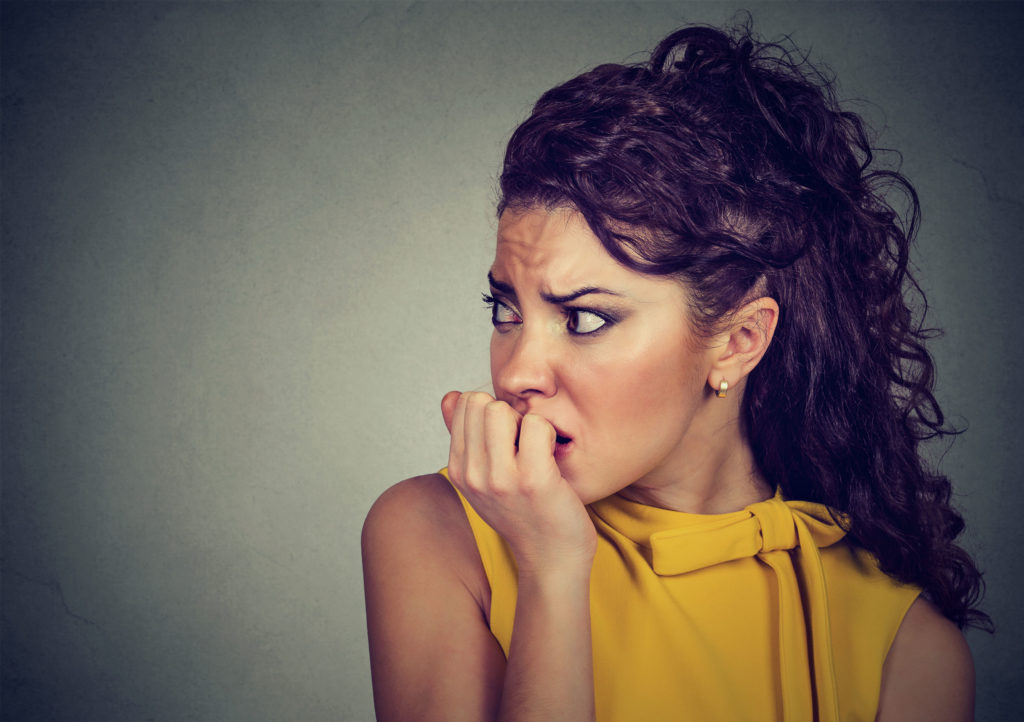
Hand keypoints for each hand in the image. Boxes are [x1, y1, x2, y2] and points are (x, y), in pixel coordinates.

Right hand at [441, 390, 596, 574]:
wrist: (552, 560)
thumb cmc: (525, 514)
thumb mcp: (483, 479)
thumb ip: (466, 436)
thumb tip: (451, 395)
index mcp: (459, 470)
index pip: (463, 403)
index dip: (492, 411)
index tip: (507, 438)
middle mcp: (472, 474)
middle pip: (481, 402)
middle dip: (507, 412)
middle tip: (523, 443)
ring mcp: (500, 478)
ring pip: (503, 409)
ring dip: (526, 421)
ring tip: (535, 449)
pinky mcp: (533, 480)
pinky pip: (536, 425)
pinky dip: (548, 433)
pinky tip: (551, 457)